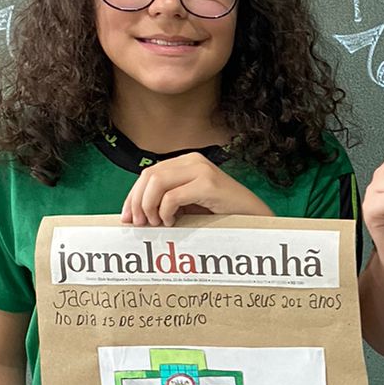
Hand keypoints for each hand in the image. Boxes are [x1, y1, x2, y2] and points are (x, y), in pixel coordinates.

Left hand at [121, 154, 271, 225]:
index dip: (133, 195)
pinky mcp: (208, 184)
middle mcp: (193, 160)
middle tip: (138, 224)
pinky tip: (172, 222)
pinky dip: (165, 212)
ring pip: (156, 183)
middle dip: (137, 201)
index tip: (128, 217)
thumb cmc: (223, 215)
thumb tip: (134, 213)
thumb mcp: (190, 205)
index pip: (148, 173)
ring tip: (155, 224)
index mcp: (187, 162)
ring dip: (149, 206)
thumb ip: (166, 201)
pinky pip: (172, 197)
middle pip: (148, 175)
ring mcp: (201, 170)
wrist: (255, 219)